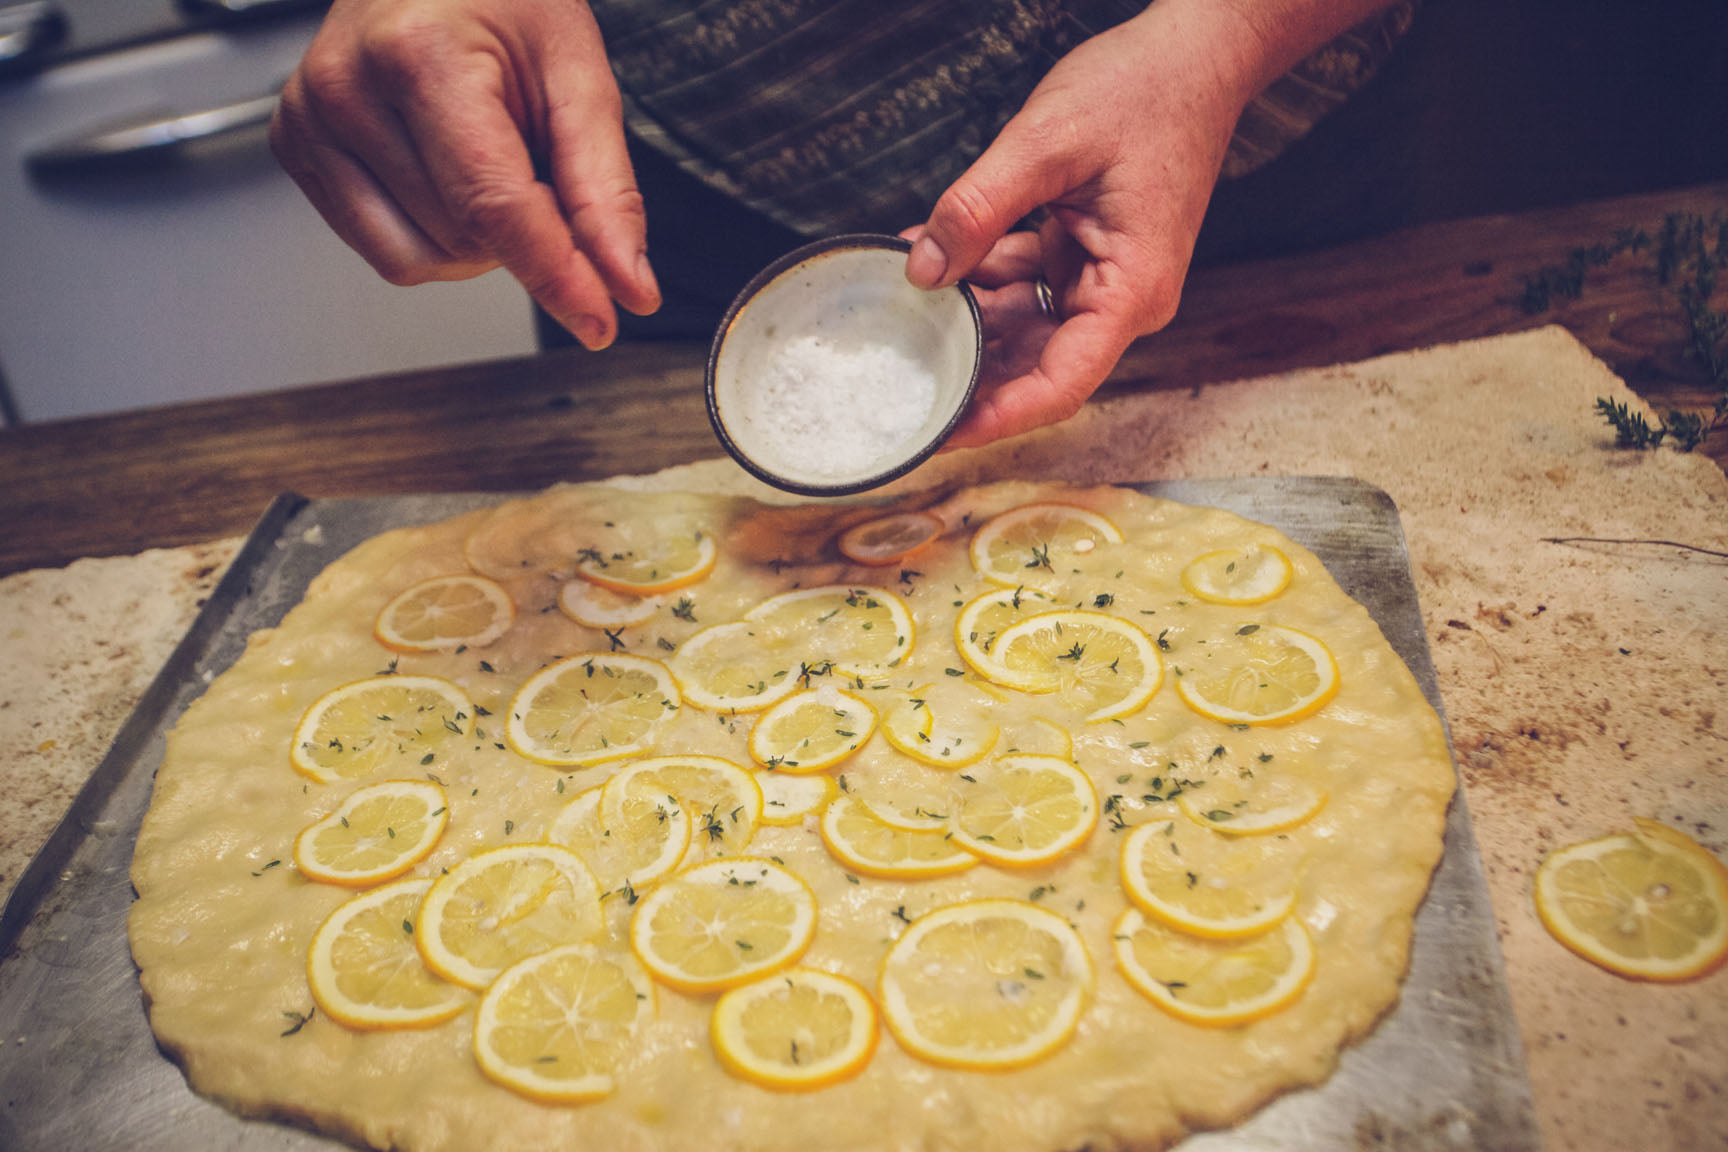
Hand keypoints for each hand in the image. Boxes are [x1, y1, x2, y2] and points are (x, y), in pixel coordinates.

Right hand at [270, 0, 658, 348]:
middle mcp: (347, 86)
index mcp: (420, 54)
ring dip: (476, 237)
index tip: (599, 322)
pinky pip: (385, 251)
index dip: (554, 274)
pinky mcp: (296, 148)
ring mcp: (309, 119)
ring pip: (421, 261)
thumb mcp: (578, 76)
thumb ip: (604, 190)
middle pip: (465, 239)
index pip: (494, 205)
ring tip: (483, 155)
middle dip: (521, 225)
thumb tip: (626, 285)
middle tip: (528, 151)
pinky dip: (433, 234)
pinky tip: (443, 171)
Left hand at [906, 0, 1378, 446]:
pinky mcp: (1088, 257)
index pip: (1062, 384)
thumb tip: (923, 270)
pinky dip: (980, 275)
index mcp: (1131, 290)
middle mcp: (1123, 299)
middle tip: (901, 382)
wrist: (1194, 53)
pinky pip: (1026, 284)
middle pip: (1037, 364)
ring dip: (966, 317)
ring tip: (902, 309)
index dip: (1000, 415)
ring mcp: (1105, 280)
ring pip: (1024, 325)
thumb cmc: (1145, 90)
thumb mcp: (1045, 143)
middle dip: (969, 369)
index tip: (945, 432)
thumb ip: (978, 209)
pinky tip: (931, 259)